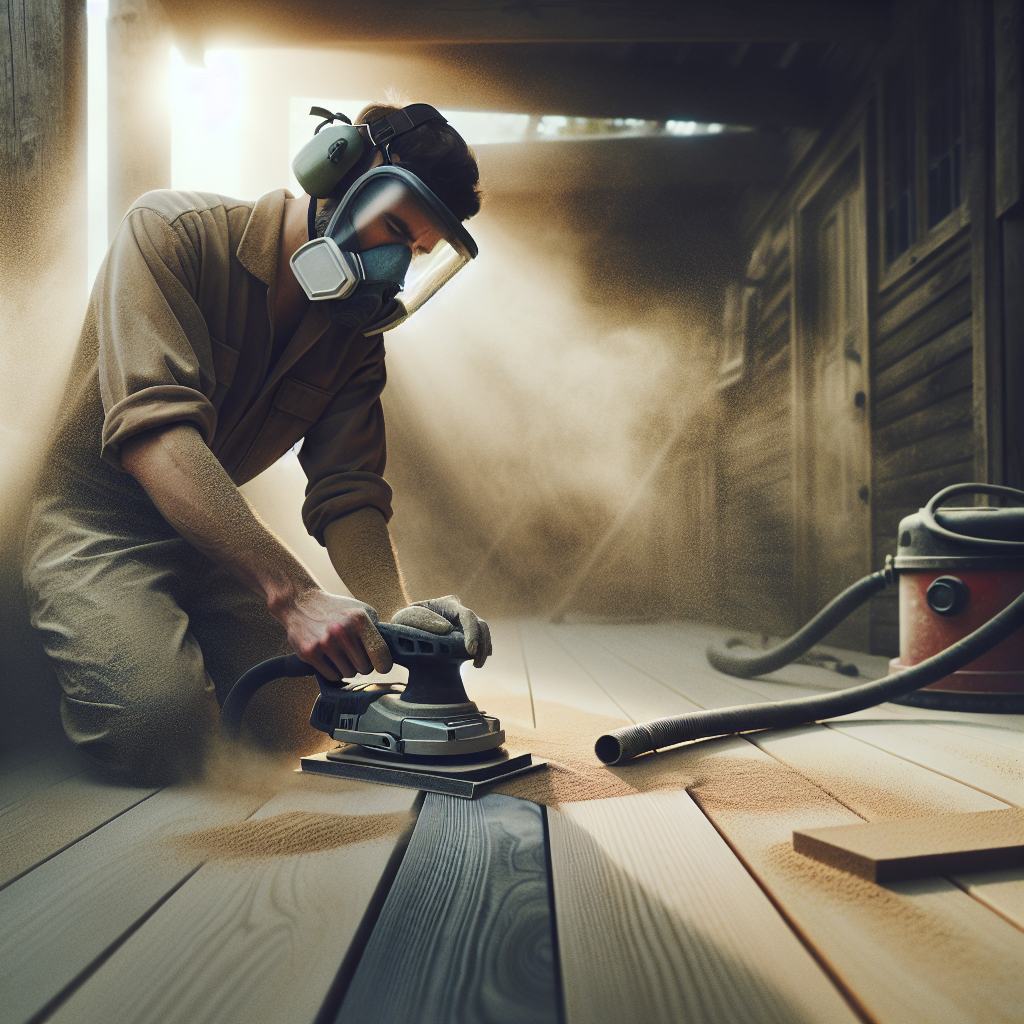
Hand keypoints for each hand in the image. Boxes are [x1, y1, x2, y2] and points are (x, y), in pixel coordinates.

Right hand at [277, 589, 392, 681]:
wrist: (300, 602)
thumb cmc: (335, 609)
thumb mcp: (360, 611)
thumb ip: (375, 629)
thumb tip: (389, 652)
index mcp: (359, 620)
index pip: (380, 653)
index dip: (384, 664)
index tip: (382, 666)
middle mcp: (343, 631)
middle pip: (365, 668)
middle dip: (363, 665)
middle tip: (356, 656)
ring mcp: (325, 643)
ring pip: (349, 673)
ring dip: (348, 668)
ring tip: (342, 655)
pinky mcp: (310, 653)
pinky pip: (332, 675)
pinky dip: (334, 672)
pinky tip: (331, 660)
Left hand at [390, 596, 491, 667]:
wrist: (403, 631)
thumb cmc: (405, 622)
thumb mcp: (408, 618)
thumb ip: (423, 620)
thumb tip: (447, 628)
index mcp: (449, 604)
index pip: (467, 615)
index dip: (472, 632)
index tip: (470, 649)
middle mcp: (460, 613)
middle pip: (480, 625)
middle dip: (482, 643)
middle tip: (477, 663)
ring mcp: (464, 626)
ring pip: (483, 635)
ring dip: (483, 650)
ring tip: (477, 664)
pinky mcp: (464, 638)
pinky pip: (478, 644)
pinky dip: (480, 652)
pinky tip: (477, 662)